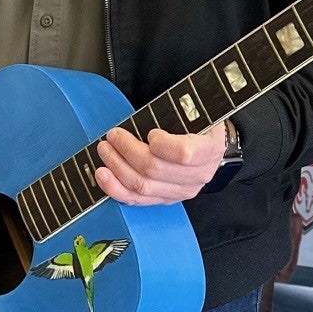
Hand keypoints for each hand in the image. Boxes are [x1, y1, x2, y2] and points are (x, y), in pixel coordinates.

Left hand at [94, 121, 227, 206]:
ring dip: (117, 167)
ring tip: (105, 151)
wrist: (206, 144)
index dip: (161, 144)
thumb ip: (175, 112)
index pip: (184, 153)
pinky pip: (137, 200)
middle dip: (126, 150)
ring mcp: (181, 191)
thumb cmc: (197, 124)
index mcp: (209, 149)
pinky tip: (103, 176)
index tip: (150, 133)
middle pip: (155, 169)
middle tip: (113, 136)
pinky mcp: (166, 199)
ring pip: (142, 186)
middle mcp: (198, 175)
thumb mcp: (194, 112)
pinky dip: (116, 188)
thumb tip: (145, 116)